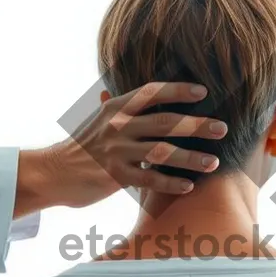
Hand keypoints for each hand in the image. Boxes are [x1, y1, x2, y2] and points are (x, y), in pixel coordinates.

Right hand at [17, 82, 227, 210]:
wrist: (53, 172)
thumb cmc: (84, 146)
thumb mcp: (102, 119)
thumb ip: (127, 110)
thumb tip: (154, 97)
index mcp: (116, 107)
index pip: (152, 92)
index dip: (178, 90)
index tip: (203, 92)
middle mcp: (117, 125)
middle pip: (165, 122)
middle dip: (196, 125)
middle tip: (222, 128)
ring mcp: (116, 150)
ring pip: (161, 152)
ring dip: (190, 157)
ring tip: (213, 162)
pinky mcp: (114, 176)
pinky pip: (149, 178)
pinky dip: (170, 182)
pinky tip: (188, 186)